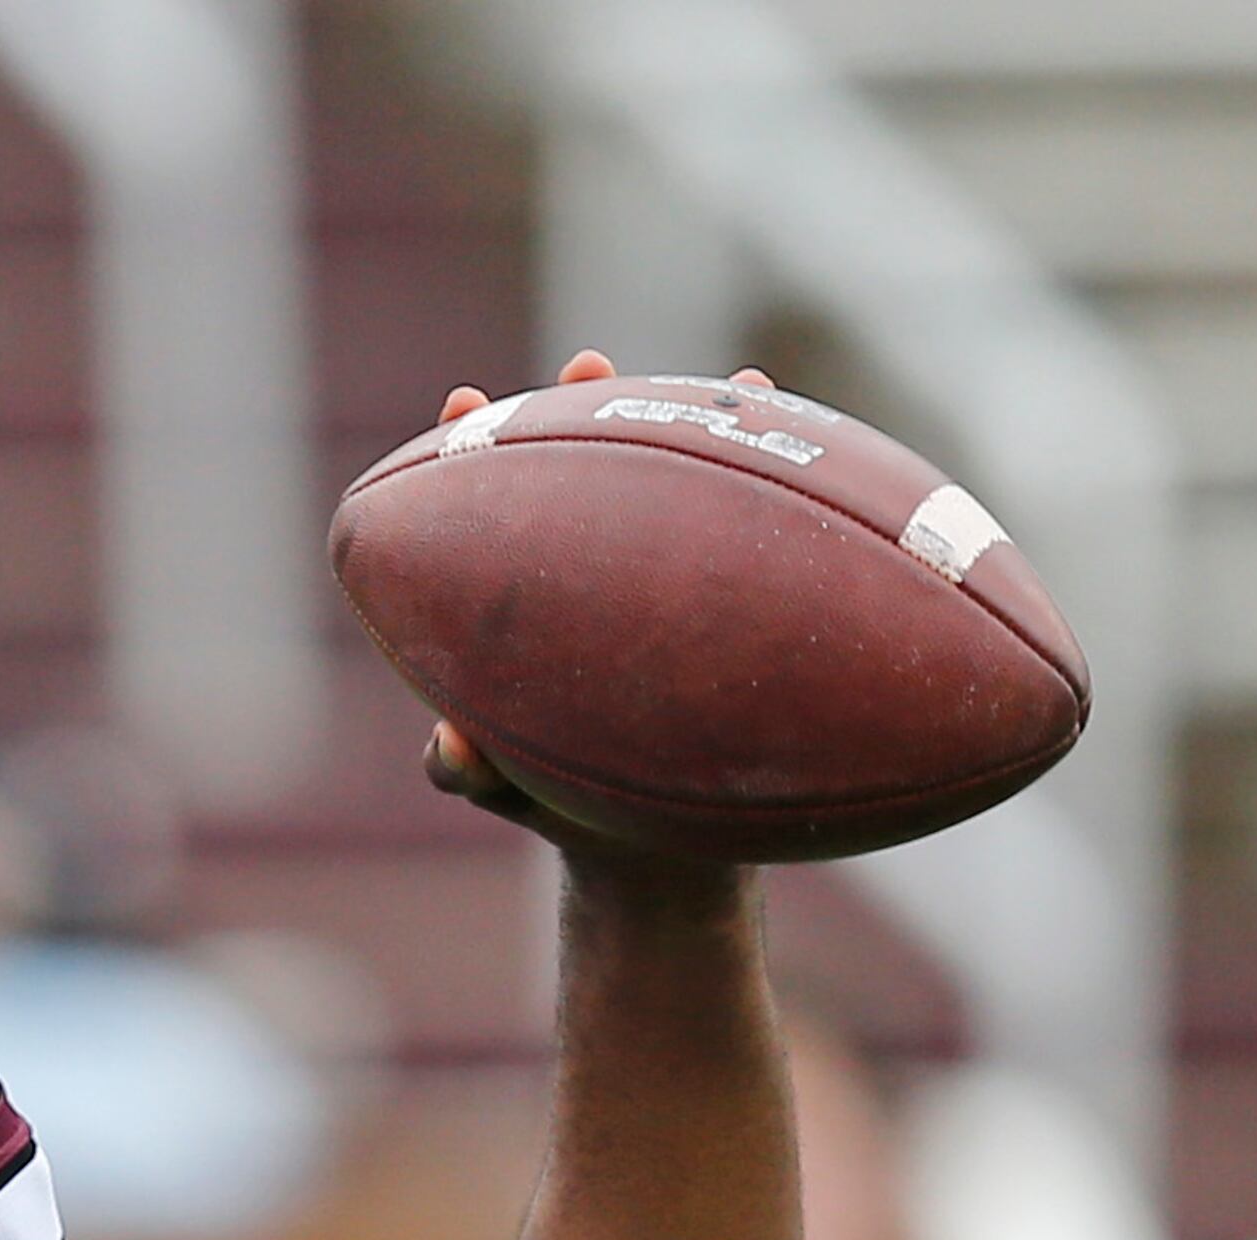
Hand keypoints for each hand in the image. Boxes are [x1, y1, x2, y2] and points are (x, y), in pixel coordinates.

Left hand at [420, 354, 773, 865]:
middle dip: (586, 410)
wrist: (651, 855)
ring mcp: (669, 583)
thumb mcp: (509, 789)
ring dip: (702, 430)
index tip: (465, 404)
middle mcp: (593, 571)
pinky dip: (780, 495)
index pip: (488, 504)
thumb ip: (467, 769)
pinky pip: (761, 543)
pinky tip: (808, 453)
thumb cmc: (563, 809)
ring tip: (736, 385)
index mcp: (523, 595)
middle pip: (584, 470)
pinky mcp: (734, 606)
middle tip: (588, 366)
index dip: (472, 448)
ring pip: (682, 491)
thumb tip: (449, 745)